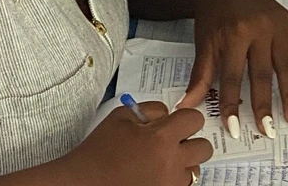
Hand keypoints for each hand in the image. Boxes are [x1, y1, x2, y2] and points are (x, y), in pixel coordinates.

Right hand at [59, 102, 209, 185]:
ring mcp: (170, 184)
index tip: (177, 122)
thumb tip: (167, 114)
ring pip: (194, 169)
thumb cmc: (98, 150)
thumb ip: (149, 110)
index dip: (186, 118)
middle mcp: (171, 162)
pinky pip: (181, 185)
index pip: (194, 119)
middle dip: (191, 142)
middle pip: (204, 148)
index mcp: (161, 138)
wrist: (83, 182)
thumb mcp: (121, 117)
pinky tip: (154, 174)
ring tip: (160, 161)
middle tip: (173, 142)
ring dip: (183, 163)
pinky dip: (173, 179)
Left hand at [178, 0, 287, 140]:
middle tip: (269, 130)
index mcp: (233, 35)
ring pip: (285, 66)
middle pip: (262, 74)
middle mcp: (257, 30)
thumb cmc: (213, 15)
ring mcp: (277, 27)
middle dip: (265, 105)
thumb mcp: (204, 44)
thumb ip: (200, 76)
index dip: (232, 105)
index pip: (233, 77)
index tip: (234, 129)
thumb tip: (186, 106)